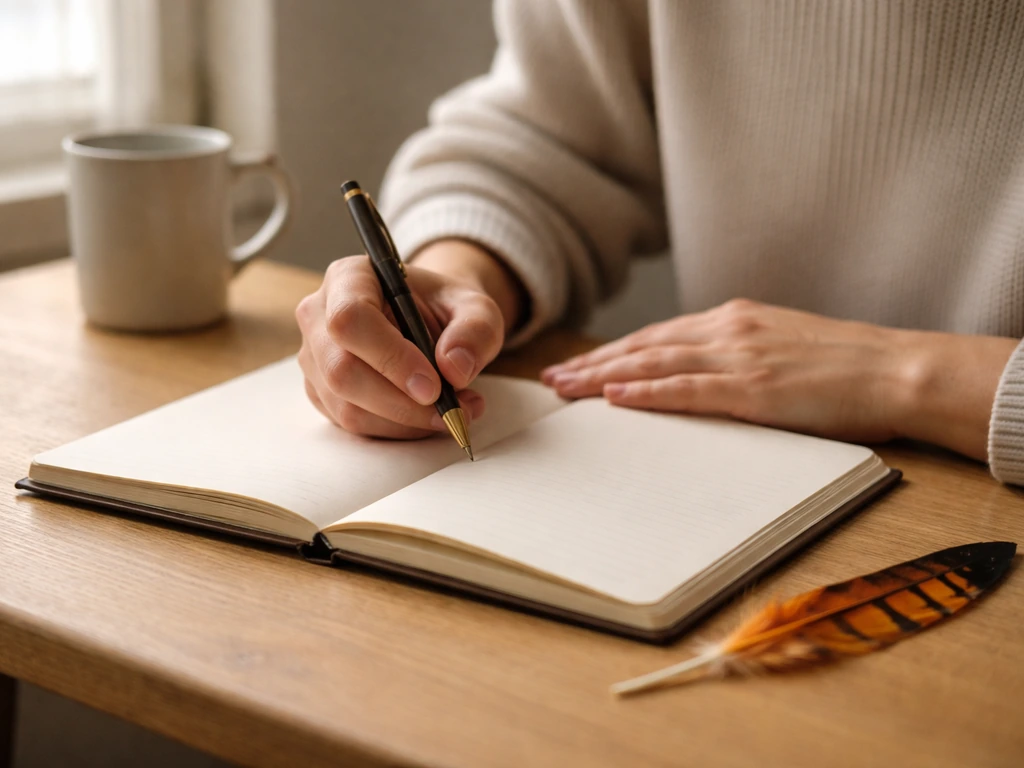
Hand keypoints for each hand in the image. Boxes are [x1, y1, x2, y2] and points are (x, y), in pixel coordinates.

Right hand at [296, 240, 521, 438]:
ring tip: (455, 411)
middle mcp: (320, 316)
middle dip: (401, 402)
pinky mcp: (322, 393)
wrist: (429, 322)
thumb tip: (455, 369)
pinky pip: (353, 424)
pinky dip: (398, 430)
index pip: (351, 318)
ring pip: (347, 406)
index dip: (390, 357)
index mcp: (349, 278)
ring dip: (406, 422)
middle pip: (341, 370)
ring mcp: (315, 358)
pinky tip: (429, 417)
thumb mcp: (476, 308)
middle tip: (452, 410)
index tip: (433, 386)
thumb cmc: (445, 308)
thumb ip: (475, 330)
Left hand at [542, 299, 1014, 458]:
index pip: (657, 337)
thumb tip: (701, 370)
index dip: (613, 352)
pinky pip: (686, 390)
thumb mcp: (781, 344)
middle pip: (643, 346)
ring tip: (565, 390)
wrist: (894, 368)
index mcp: (732, 320)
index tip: (579, 365)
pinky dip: (645, 392)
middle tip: (552, 379)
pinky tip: (613, 398)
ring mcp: (737, 357)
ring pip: (653, 363)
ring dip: (603, 377)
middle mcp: (726, 331)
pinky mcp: (752, 388)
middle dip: (592, 363)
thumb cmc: (844, 364)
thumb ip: (738, 352)